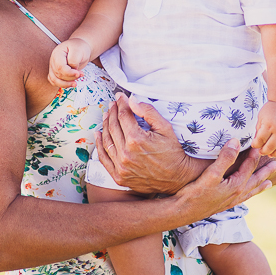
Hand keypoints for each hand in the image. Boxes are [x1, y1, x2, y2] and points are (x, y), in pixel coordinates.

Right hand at [48, 38, 91, 88]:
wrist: (80, 47)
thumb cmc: (79, 47)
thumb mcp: (78, 50)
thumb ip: (73, 60)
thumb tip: (72, 70)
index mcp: (57, 53)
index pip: (60, 67)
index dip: (69, 73)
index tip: (78, 74)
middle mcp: (53, 61)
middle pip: (58, 74)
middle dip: (71, 77)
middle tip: (81, 74)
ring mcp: (53, 67)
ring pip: (55, 80)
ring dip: (66, 84)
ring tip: (76, 83)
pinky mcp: (56, 72)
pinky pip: (55, 82)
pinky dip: (62, 85)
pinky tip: (70, 83)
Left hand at [94, 94, 208, 193]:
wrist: (177, 178)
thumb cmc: (172, 151)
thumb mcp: (165, 127)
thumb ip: (148, 111)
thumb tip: (132, 101)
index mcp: (136, 140)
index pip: (123, 116)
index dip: (121, 104)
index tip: (120, 97)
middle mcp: (126, 154)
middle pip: (113, 127)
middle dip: (112, 112)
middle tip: (113, 104)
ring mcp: (121, 167)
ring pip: (107, 141)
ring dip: (105, 125)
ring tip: (106, 115)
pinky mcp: (119, 177)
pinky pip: (104, 159)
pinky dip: (99, 146)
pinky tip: (98, 135)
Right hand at [174, 139, 275, 224]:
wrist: (183, 212)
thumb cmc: (195, 192)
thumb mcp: (210, 174)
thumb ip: (225, 158)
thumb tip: (236, 142)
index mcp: (236, 185)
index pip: (249, 166)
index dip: (255, 154)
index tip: (261, 143)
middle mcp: (237, 194)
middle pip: (255, 179)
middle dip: (267, 171)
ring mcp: (231, 201)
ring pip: (251, 191)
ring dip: (260, 184)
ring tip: (269, 183)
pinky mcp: (224, 205)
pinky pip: (243, 198)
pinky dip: (250, 194)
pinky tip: (247, 194)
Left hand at [251, 100, 275, 158]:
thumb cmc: (271, 109)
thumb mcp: (261, 117)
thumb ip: (259, 130)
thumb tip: (256, 144)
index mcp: (269, 124)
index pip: (260, 140)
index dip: (256, 145)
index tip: (255, 145)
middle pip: (271, 147)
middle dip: (265, 151)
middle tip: (262, 152)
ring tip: (271, 154)